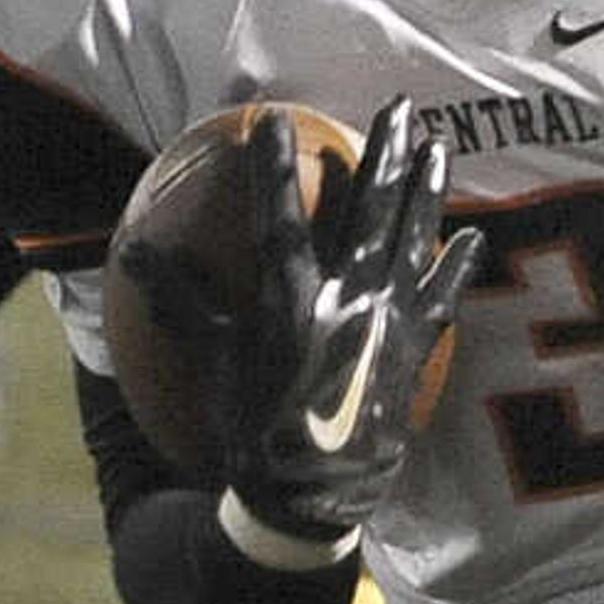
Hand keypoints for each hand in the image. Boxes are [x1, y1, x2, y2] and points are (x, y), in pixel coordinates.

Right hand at [201, 103, 482, 549]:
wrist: (310, 496)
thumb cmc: (253, 429)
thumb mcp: (210, 362)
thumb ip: (179, 301)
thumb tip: (131, 255)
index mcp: (290, 301)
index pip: (279, 216)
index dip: (273, 166)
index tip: (270, 118)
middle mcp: (347, 301)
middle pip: (369, 212)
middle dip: (383, 155)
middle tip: (397, 107)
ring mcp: (389, 323)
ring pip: (414, 240)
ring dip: (428, 190)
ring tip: (439, 147)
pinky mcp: (415, 349)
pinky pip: (443, 299)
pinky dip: (457, 268)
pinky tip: (473, 238)